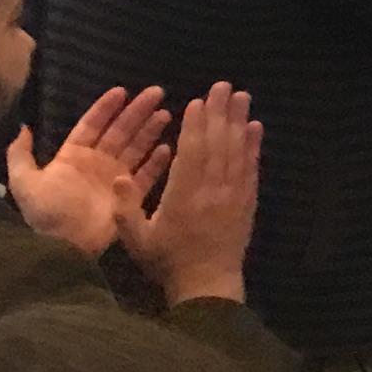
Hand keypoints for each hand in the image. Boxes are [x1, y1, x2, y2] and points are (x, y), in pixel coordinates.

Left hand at [5, 84, 170, 255]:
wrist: (64, 247)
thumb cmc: (46, 213)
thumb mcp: (24, 182)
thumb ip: (20, 155)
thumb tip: (23, 127)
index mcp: (73, 158)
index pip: (92, 125)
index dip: (105, 107)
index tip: (122, 90)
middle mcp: (97, 164)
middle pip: (120, 131)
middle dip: (137, 111)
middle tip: (157, 92)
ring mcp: (115, 180)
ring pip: (136, 148)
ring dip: (150, 130)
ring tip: (167, 113)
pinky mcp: (129, 197)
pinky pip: (147, 176)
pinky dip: (157, 163)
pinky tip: (168, 147)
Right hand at [128, 83, 259, 305]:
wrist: (207, 285)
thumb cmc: (166, 262)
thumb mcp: (136, 239)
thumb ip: (124, 208)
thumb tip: (116, 175)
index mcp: (183, 195)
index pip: (191, 151)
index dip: (195, 124)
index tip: (197, 101)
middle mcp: (212, 189)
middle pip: (218, 143)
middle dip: (220, 112)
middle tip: (223, 86)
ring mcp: (233, 194)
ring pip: (237, 150)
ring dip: (239, 121)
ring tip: (241, 96)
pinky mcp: (247, 201)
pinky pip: (251, 167)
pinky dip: (253, 146)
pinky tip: (255, 128)